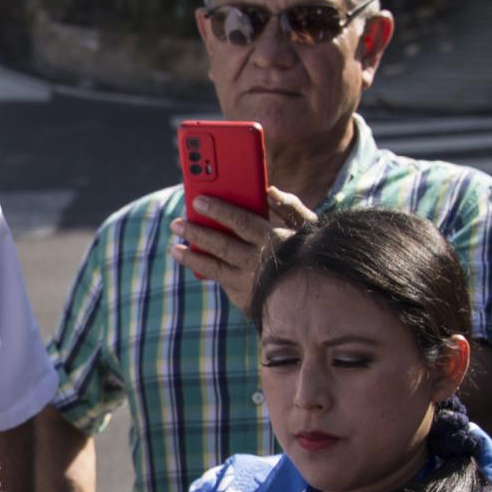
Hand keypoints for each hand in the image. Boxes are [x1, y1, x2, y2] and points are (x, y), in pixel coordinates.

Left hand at [174, 185, 314, 314]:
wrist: (316, 301)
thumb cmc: (311, 255)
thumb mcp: (307, 229)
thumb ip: (289, 207)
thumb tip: (269, 190)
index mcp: (273, 240)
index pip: (240, 221)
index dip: (218, 210)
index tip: (198, 200)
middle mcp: (258, 262)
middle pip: (220, 244)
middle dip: (196, 232)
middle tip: (176, 223)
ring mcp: (249, 283)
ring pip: (214, 268)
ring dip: (191, 257)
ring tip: (175, 248)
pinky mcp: (245, 300)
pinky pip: (222, 282)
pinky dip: (207, 272)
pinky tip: (194, 263)